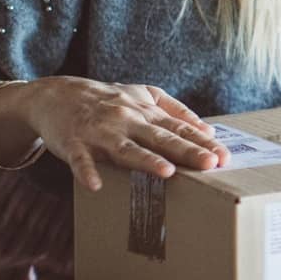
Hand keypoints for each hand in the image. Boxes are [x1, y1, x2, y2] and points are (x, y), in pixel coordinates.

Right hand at [16, 77, 229, 190]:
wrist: (57, 94)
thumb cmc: (107, 100)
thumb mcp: (143, 96)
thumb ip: (176, 111)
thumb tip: (208, 130)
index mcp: (146, 112)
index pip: (179, 129)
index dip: (202, 143)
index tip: (224, 157)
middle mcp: (127, 120)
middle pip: (161, 138)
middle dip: (186, 151)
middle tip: (210, 164)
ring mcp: (100, 132)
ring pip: (126, 148)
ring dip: (146, 160)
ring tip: (166, 172)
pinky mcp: (73, 143)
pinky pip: (80, 160)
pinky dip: (87, 171)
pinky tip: (95, 185)